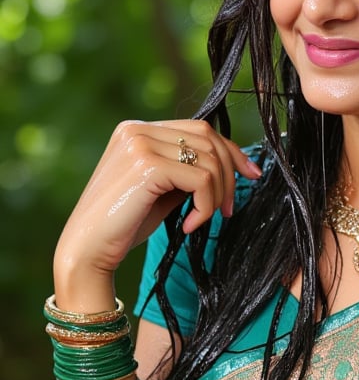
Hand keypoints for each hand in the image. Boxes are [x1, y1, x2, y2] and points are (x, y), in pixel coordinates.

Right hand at [53, 120, 260, 308]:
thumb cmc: (123, 225)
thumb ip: (185, 170)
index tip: (251, 175)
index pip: (199, 129)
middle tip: (228, 209)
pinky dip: (205, 206)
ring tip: (203, 220)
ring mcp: (139, 144)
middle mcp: (136, 129)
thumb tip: (228, 165)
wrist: (87, 250)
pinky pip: (201, 180)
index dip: (231, 151)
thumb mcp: (161, 189)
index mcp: (137, 129)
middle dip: (229, 174)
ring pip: (209, 160)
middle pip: (208, 139)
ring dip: (217, 195)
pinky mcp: (146, 165)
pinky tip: (191, 225)